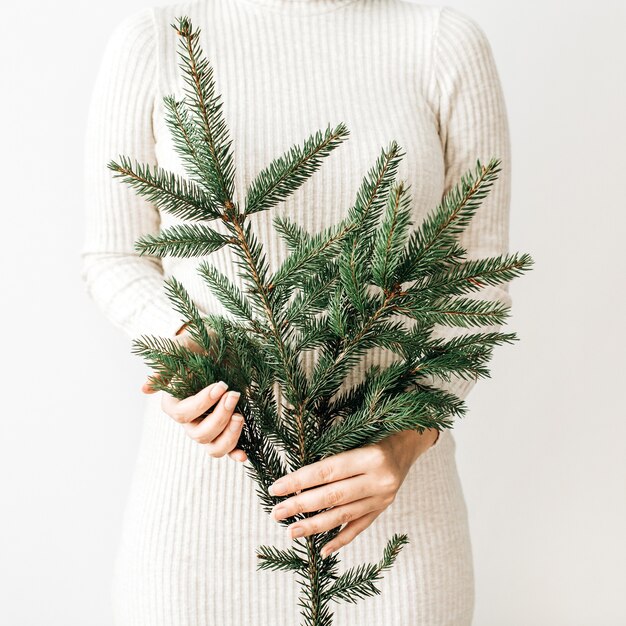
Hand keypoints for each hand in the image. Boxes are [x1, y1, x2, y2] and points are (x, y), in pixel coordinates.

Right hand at [141, 324, 247, 462]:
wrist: (224, 344)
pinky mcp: (226, 427)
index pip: (182, 414)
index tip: (220, 386)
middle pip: (199, 434)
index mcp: (174, 403)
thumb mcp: (184, 348)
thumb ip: (166, 366)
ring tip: (240, 417)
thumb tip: (145, 388)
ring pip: (212, 447)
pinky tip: (243, 455)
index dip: (202, 404)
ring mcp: (208, 425)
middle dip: (219, 417)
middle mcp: (190, 419)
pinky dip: (235, 453)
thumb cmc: (200, 344)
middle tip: (234, 394)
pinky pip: (227, 448)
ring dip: (228, 436)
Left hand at [268, 428, 438, 557]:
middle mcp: (379, 479)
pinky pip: (360, 527)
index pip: (326, 472)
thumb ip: (333, 455)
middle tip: (277, 513)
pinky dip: (341, 540)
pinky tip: (324, 550)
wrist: (409, 442)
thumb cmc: (377, 431)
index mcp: (370, 456)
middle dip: (300, 506)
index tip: (276, 488)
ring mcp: (382, 497)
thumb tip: (298, 480)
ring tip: (291, 532)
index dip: (299, 481)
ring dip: (314, 526)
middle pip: (332, 496)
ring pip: (343, 515)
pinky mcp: (383, 508)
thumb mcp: (357, 435)